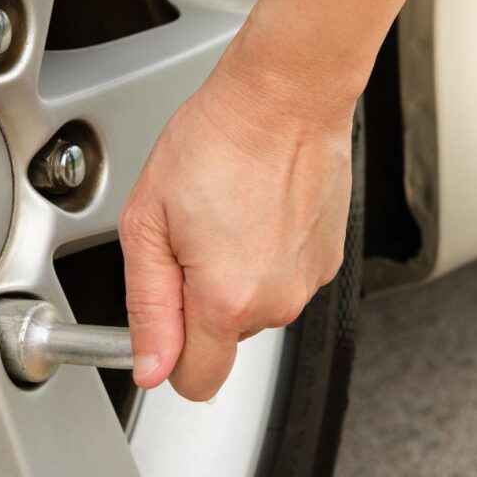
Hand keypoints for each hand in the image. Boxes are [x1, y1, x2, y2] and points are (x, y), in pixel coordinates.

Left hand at [118, 41, 353, 399]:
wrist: (284, 97)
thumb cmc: (218, 140)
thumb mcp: (149, 221)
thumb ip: (148, 305)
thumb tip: (150, 365)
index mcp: (228, 298)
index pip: (196, 380)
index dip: (169, 355)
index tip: (163, 315)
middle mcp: (277, 300)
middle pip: (225, 339)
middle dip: (201, 302)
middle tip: (190, 238)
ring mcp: (308, 280)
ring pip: (256, 307)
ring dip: (236, 277)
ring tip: (227, 215)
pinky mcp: (329, 259)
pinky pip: (284, 279)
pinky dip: (267, 256)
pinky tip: (257, 210)